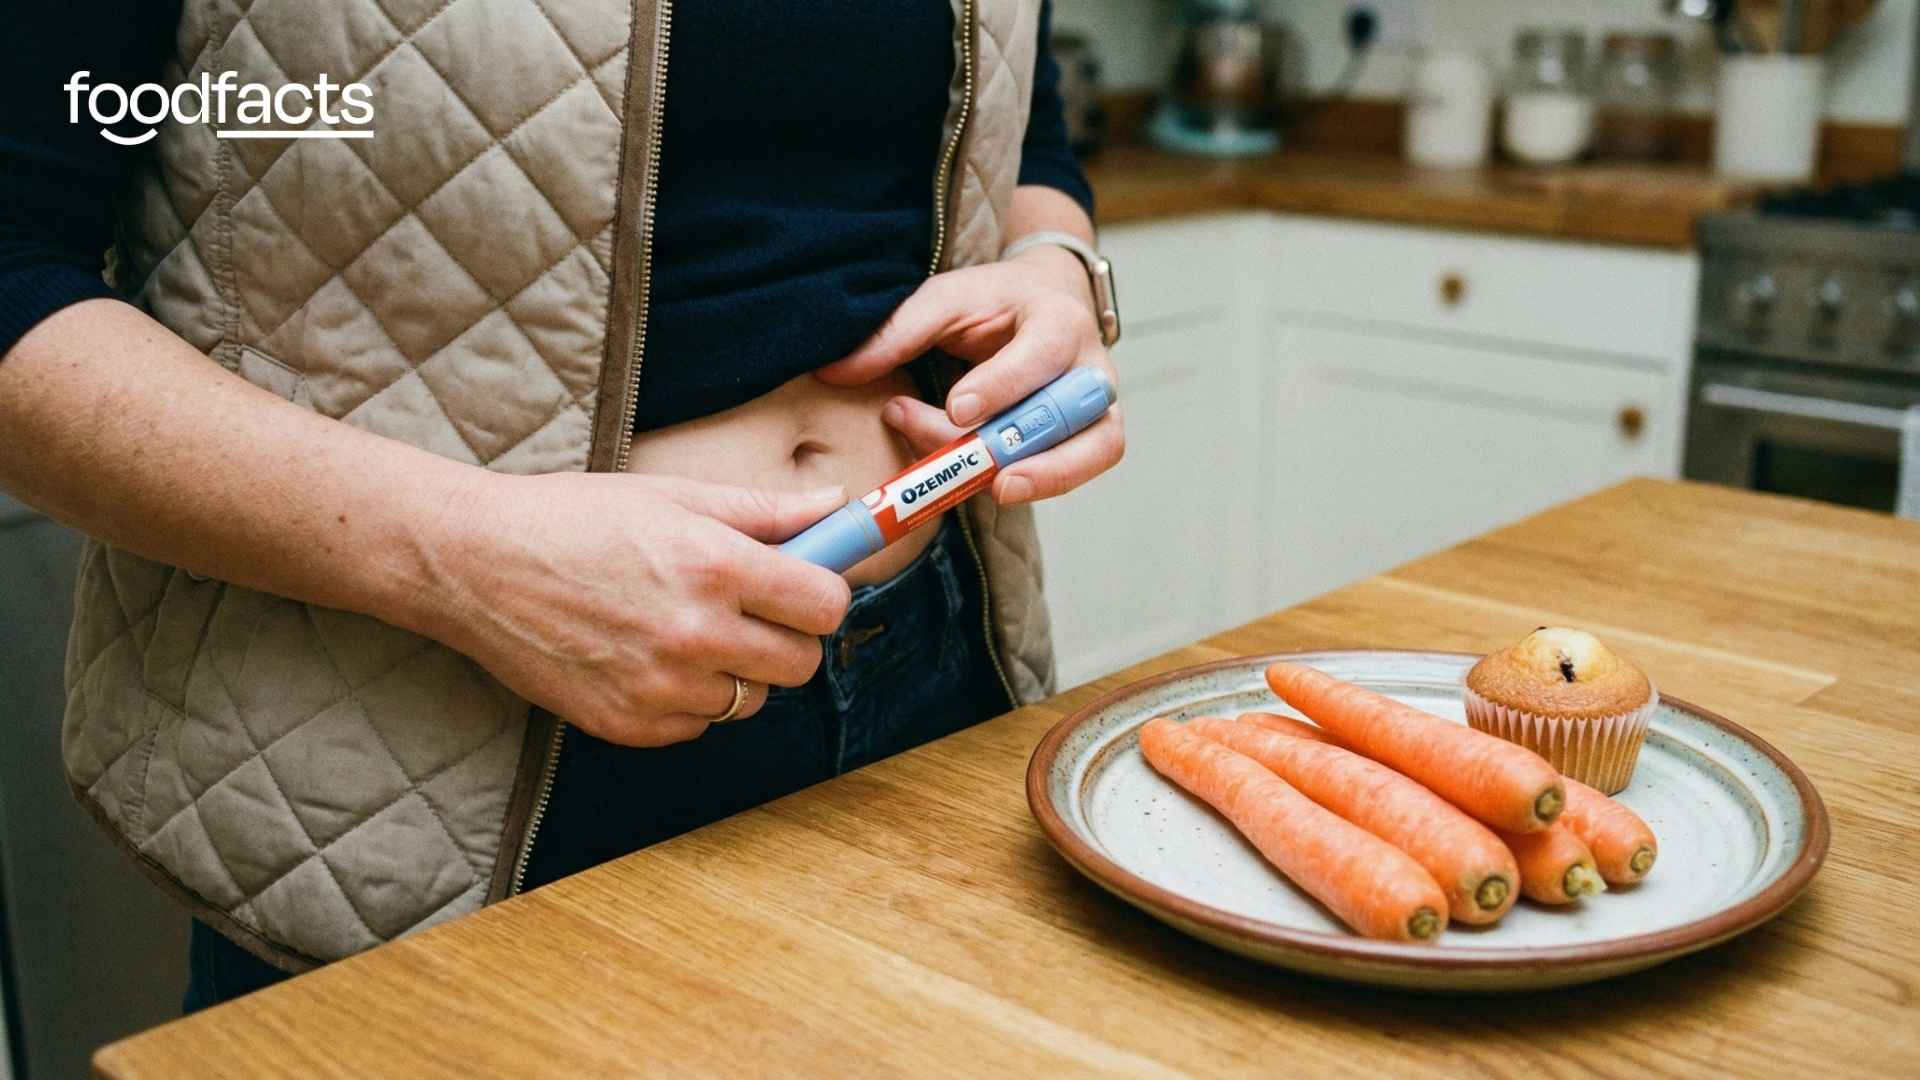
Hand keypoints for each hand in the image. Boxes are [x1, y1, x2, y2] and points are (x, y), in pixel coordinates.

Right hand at [416, 472, 852, 746]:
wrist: (473, 565)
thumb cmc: (571, 519)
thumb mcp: (671, 497)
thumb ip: (762, 510)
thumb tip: (833, 506)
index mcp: (713, 565)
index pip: (825, 605)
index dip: (821, 594)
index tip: (803, 586)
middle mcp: (695, 633)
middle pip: (801, 662)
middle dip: (788, 636)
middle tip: (751, 609)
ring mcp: (662, 688)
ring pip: (751, 699)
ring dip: (737, 671)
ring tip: (686, 629)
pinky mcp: (629, 726)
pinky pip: (699, 725)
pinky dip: (689, 699)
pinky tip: (648, 657)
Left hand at [815, 249, 1122, 504]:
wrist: (1046, 300)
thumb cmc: (994, 302)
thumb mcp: (945, 299)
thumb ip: (896, 333)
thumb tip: (833, 372)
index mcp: (1056, 318)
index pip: (1039, 354)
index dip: (1000, 386)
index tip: (957, 409)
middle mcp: (1090, 365)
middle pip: (1073, 412)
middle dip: (1031, 445)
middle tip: (991, 474)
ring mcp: (1099, 405)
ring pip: (1095, 449)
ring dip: (1047, 477)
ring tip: (996, 491)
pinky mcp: (1093, 436)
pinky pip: (1078, 470)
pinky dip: (1038, 483)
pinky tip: (986, 484)